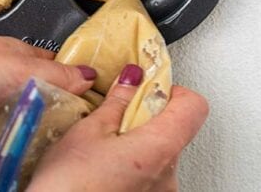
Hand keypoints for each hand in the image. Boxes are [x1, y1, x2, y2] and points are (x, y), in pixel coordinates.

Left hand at [0, 23, 96, 169]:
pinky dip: (17, 161)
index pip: (60, 71)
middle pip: (47, 105)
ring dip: (39, 141)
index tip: (102, 100)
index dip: (81, 84)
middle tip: (84, 131)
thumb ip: (56, 75)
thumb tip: (89, 78)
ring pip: (29, 133)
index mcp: (17, 59)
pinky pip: (7, 156)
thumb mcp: (14, 67)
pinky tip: (30, 162)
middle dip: (63, 118)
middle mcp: (4, 87)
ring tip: (60, 149)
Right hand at [30, 68, 207, 191]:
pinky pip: (150, 178)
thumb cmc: (66, 189)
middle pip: (175, 131)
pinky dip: (133, 169)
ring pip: (160, 156)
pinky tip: (105, 171)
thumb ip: (117, 102)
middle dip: (148, 120)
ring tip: (104, 150)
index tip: (149, 89)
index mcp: (160, 148)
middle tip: (118, 119)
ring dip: (138, 147)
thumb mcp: (87, 132)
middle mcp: (168, 176)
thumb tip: (131, 80)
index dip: (171, 92)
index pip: (194, 106)